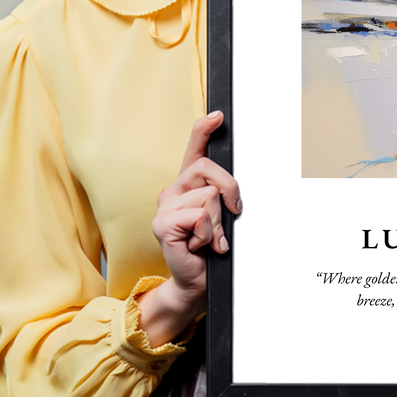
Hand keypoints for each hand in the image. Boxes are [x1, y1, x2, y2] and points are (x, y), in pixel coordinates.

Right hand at [137, 111, 241, 345]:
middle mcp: (173, 190)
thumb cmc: (211, 248)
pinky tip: (199, 246)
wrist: (197, 280)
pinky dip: (208, 234)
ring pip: (209, 196)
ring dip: (218, 222)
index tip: (218, 116)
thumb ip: (223, 196)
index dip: (204, 130)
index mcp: (188, 184)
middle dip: (230, 191)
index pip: (194, 149)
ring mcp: (165, 206)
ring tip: (209, 238)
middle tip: (231, 215)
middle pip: (209, 169)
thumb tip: (234, 188)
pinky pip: (199, 216)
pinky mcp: (162, 224)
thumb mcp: (222, 216)